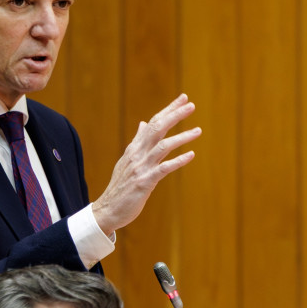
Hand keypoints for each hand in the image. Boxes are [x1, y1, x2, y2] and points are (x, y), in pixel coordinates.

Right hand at [92, 93, 201, 234]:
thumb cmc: (121, 186)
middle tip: (191, 105)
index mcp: (134, 148)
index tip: (183, 98)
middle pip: (157, 128)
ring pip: (162, 146)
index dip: (168, 110)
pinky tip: (191, 155)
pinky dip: (178, 161)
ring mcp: (141, 167)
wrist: (108, 209)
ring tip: (198, 130)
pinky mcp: (144, 182)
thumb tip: (142, 123)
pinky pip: (164, 169)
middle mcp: (137, 154)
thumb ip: (137, 141)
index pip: (153, 123)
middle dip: (174, 115)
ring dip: (181, 137)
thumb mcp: (127, 160)